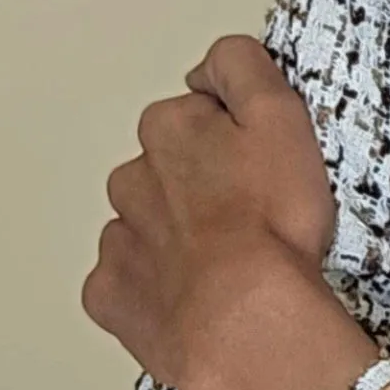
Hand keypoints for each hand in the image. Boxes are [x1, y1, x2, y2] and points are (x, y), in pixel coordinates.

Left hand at [82, 35, 379, 389]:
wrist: (247, 321)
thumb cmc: (273, 217)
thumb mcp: (281, 116)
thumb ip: (241, 67)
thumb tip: (205, 68)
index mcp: (168, 126)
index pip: (197, 112)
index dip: (231, 136)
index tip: (260, 166)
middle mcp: (129, 175)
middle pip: (164, 168)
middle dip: (195, 183)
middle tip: (246, 217)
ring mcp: (115, 239)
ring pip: (144, 222)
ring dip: (174, 234)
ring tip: (223, 264)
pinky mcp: (107, 296)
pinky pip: (126, 281)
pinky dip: (152, 285)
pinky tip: (189, 297)